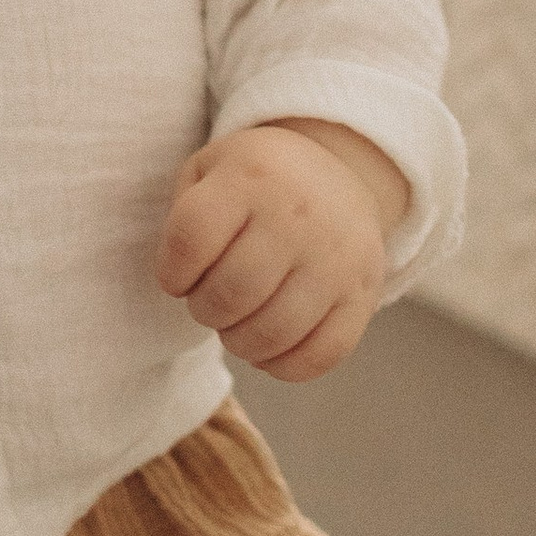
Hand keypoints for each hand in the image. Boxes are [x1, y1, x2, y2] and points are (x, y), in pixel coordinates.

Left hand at [155, 120, 405, 381]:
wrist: (340, 175)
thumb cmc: (256, 184)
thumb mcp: (210, 169)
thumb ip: (184, 217)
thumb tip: (183, 284)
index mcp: (252, 176)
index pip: (192, 239)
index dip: (172, 273)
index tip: (176, 278)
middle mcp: (300, 215)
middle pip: (232, 293)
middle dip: (205, 311)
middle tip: (207, 303)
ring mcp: (338, 258)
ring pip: (273, 332)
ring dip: (239, 342)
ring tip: (235, 325)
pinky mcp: (364, 295)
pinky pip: (321, 355)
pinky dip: (282, 366)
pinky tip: (267, 349)